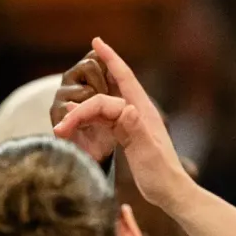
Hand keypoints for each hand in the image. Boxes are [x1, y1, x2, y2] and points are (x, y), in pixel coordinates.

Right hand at [53, 37, 194, 212]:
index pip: (122, 80)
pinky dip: (88, 119)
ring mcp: (131, 123)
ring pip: (102, 107)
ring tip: (63, 124)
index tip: (96, 42)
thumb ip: (136, 131)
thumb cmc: (162, 176)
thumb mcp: (149, 154)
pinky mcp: (126, 135)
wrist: (171, 194)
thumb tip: (124, 108)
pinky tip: (76, 123)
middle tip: (63, 113)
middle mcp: (136, 112)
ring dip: (83, 111)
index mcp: (143, 112)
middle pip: (107, 92)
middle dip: (85, 95)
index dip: (110, 59)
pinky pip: (103, 121)